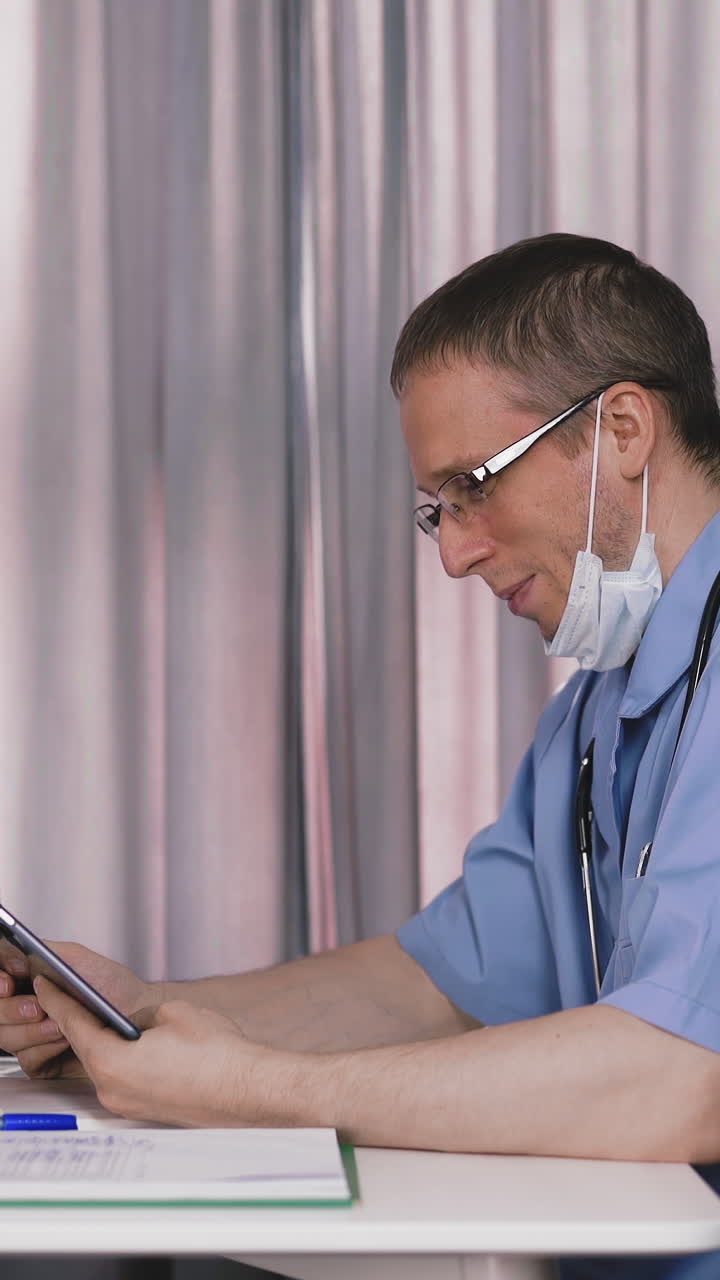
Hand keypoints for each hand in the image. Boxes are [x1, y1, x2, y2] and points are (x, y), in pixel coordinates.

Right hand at [0, 940, 154, 1079]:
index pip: (0, 977)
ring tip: (59, 1024)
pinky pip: (27, 1059)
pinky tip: (64, 1040)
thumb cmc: (114, 987)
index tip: (7, 983)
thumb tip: (21, 949)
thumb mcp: (81, 959)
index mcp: (30, 978)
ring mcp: (30, 1033)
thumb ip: (49, 951)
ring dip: (33, 1031)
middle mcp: (25, 1005)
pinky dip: (45, 1049)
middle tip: (36, 1008)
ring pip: (6, 1037)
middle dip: (11, 1011)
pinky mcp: (41, 1060)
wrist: (139, 1017)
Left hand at [34, 977, 270, 1126]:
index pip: (73, 1024)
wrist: (248, 1091)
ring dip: (104, 1042)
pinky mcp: (144, 1110)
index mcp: (112, 1063)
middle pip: (86, 1048)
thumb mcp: (173, 1013)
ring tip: (105, 1017)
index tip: (47, 985)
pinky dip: (121, 1059)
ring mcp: (127, 1104)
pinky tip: (132, 1044)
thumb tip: (135, 1021)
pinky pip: (122, 1079)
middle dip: (80, 1020)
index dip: (58, 1000)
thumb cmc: (217, 1056)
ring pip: (104, 1065)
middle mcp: (112, 1089)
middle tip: (71, 995)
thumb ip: (141, 1014)